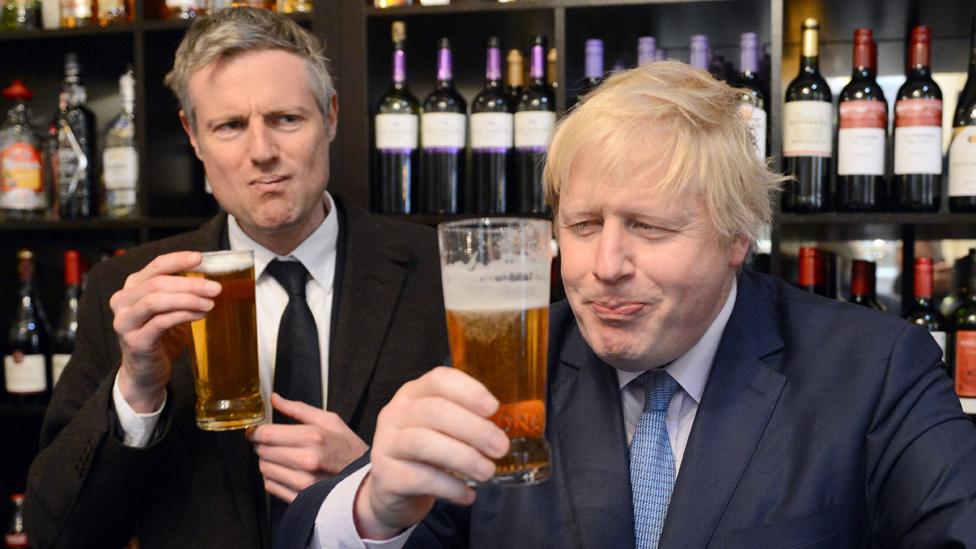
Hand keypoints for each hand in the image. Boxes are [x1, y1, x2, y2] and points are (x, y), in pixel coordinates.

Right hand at [110, 251, 219, 412]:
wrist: (146, 372)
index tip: (201, 258)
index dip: (178, 260)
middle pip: (157, 283)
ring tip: (209, 303)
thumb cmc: (161, 337)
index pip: (155, 266)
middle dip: (190, 284)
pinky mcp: (135, 341)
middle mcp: (123, 302)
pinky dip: (182, 315)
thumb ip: (180, 293)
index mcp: (132, 288)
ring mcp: (125, 322)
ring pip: (155, 301)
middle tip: (215, 288)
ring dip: (187, 299)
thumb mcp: (169, 310)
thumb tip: (212, 280)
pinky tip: (199, 315)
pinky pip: (160, 322)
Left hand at [246, 393, 368, 502]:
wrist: (364, 479)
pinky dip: (273, 478)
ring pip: (264, 469)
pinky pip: (270, 486)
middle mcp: (306, 460)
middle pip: (263, 451)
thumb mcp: (330, 420)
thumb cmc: (347, 447)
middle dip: (263, 445)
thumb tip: (274, 398)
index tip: (255, 431)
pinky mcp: (300, 498)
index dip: (256, 431)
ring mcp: (303, 482)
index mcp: (313, 437)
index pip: (267, 434)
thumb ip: (298, 409)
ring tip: (283, 458)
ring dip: (268, 461)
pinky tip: (287, 472)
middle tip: (274, 443)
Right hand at [354, 367, 509, 539]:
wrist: (391, 490)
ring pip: (424, 443)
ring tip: (488, 472)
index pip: (439, 380)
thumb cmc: (426, 452)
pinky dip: (450, 487)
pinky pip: (420, 479)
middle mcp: (395, 413)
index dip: (468, 391)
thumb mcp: (441, 428)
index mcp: (413, 393)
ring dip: (464, 458)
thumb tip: (506, 427)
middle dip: (473, 429)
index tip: (494, 408)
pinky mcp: (385, 476)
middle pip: (434, 411)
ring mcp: (386, 443)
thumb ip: (466, 420)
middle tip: (501, 447)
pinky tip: (468, 495)